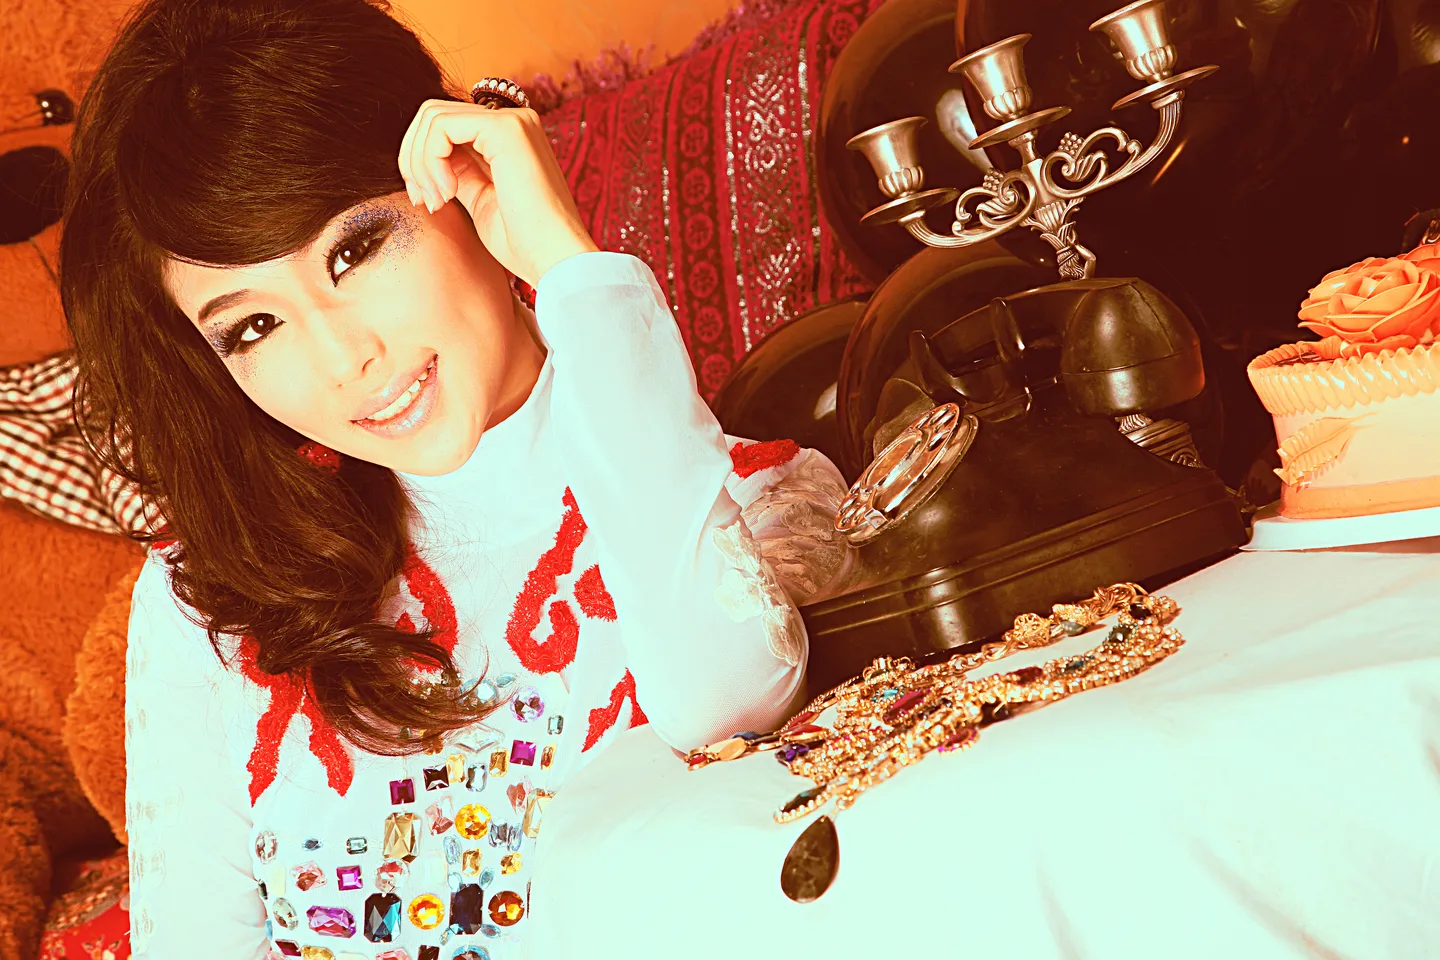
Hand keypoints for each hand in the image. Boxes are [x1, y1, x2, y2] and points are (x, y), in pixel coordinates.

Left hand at [398, 99, 598, 287]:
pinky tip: (447, 192)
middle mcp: (513, 121)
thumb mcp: (480, 200)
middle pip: (433, 114)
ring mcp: (512, 121)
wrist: (554, 260)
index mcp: (509, 138)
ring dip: (420, 162)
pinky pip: (441, 126)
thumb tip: (425, 162)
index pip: (445, 126)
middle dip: (413, 158)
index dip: (421, 160)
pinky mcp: (505, 128)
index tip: (426, 201)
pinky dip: (430, 159)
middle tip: (423, 200)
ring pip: (432, 117)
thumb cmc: (524, 243)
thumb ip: (459, 173)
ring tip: (437, 200)